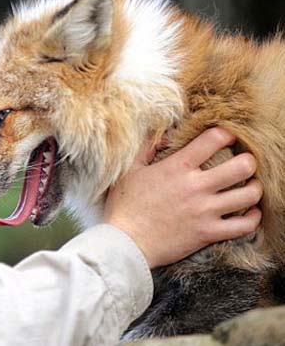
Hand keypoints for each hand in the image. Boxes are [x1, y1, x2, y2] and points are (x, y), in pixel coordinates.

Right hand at [104, 127, 262, 268]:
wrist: (124, 242)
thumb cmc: (124, 206)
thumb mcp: (130, 170)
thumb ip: (148, 147)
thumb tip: (167, 134)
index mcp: (177, 166)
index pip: (215, 139)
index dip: (227, 134)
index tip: (228, 138)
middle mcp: (196, 186)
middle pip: (243, 166)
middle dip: (248, 161)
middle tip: (243, 163)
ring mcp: (205, 211)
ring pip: (250, 195)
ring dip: (253, 188)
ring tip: (248, 187)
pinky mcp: (208, 233)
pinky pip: (245, 225)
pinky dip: (253, 218)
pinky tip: (249, 213)